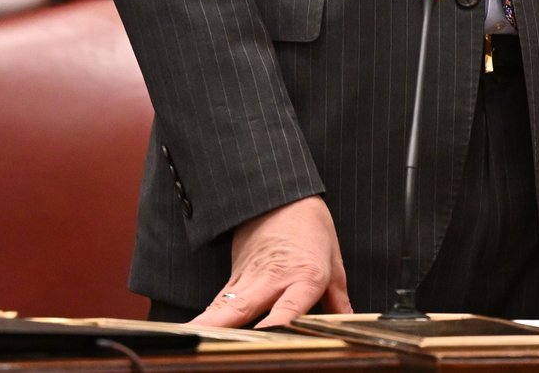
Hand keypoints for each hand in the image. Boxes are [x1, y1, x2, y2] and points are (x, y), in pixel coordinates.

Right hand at [191, 195, 351, 328]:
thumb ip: (338, 298)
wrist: (281, 196)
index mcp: (304, 276)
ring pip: (223, 306)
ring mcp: (249, 279)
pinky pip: (220, 302)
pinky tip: (193, 331)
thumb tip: (348, 323)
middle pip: (244, 308)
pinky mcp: (234, 278)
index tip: (266, 337)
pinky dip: (207, 317)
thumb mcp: (333, 260)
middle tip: (208, 342)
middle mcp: (272, 280)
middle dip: (225, 328)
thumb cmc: (310, 226)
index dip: (277, 325)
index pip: (290, 307)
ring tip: (190, 338)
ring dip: (208, 323)